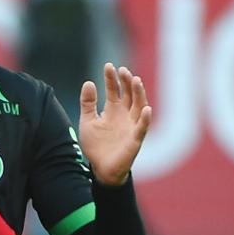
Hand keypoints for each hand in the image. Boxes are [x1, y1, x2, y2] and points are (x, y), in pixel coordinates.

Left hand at [78, 63, 151, 188]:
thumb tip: (89, 82)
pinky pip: (142, 128)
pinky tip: (146, 109)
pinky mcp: (135, 140)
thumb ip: (88, 103)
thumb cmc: (96, 146)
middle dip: (127, 82)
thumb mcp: (87, 121)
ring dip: (139, 94)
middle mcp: (125, 115)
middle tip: (123, 71)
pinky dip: (145, 120)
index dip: (112, 78)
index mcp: (113, 110)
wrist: (100, 169)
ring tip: (136, 81)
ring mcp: (131, 126)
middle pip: (129, 95)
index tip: (109, 66)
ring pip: (139, 107)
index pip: (115, 90)